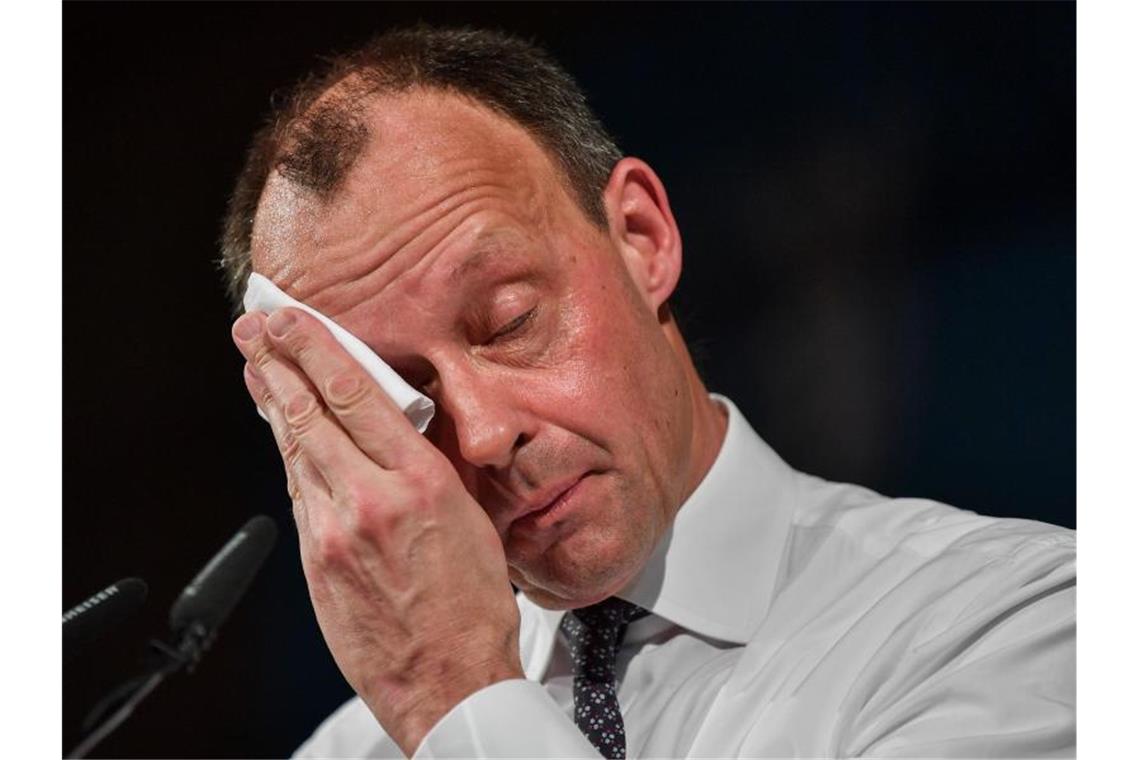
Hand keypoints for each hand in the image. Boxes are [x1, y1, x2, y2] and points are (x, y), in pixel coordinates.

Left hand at [232, 307, 523, 754]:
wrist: (449, 681)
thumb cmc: (473, 606)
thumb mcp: (473, 518)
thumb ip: (431, 468)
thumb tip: (402, 429)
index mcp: (421, 482)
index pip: (356, 396)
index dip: (317, 350)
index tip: (294, 321)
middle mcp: (370, 500)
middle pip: (312, 414)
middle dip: (278, 363)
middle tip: (253, 328)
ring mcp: (334, 533)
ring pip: (296, 451)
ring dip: (273, 404)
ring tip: (255, 368)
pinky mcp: (316, 563)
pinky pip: (298, 494)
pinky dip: (288, 454)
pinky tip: (282, 434)